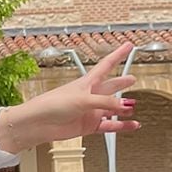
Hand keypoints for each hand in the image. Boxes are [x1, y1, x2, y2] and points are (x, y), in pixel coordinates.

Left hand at [0, 45, 136, 154]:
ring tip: (134, 106)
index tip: (127, 46)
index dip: (118, 55)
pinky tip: (131, 125)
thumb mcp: (82, 99)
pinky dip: (121, 126)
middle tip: (132, 78)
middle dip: (121, 82)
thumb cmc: (51, 105)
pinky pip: (110, 125)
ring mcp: (90, 111)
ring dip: (123, 107)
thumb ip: (105, 102)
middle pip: (110, 86)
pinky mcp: (89, 125)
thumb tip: (124, 105)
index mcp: (87, 82)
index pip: (106, 65)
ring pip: (112, 108)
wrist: (38, 124)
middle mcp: (89, 95)